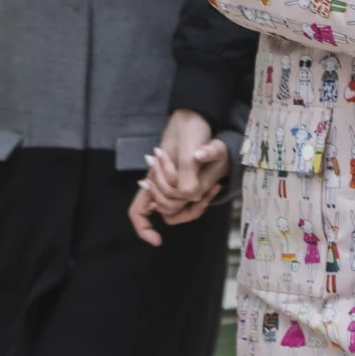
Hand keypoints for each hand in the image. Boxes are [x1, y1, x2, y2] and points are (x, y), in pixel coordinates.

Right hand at [129, 110, 231, 244]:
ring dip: (196, 205)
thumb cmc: (188, 129)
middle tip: (202, 192)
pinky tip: (215, 186)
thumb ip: (186, 173)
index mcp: (154, 178)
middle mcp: (162, 184)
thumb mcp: (187, 148)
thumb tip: (192, 194)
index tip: (157, 240)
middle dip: (184, 207)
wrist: (200, 115)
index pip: (138, 210)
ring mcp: (175, 184)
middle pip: (166, 212)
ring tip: (211, 188)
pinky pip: (193, 200)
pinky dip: (204, 197)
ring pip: (181, 209)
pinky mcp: (189, 181)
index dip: (143, 228)